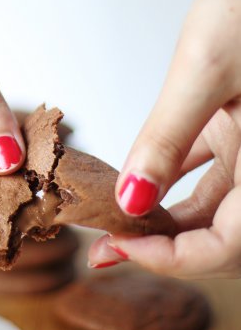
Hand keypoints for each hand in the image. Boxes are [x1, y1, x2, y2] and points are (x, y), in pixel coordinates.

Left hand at [88, 0, 240, 278]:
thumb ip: (166, 140)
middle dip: (160, 249)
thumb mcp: (205, 70)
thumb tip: (129, 201)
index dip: (174, 259)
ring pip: (209, 212)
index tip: (119, 248)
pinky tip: (130, 188)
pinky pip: (204, 177)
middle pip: (218, 237)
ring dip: (159, 223)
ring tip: (108, 226)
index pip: (229, 245)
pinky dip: (166, 187)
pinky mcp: (237, 133)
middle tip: (103, 251)